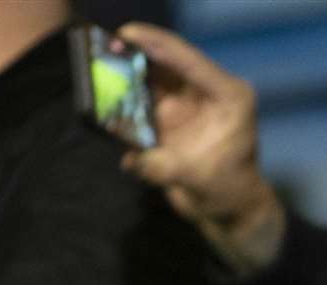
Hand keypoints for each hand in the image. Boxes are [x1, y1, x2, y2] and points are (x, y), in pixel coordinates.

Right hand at [117, 23, 285, 275]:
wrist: (228, 209)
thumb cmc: (226, 191)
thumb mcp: (195, 178)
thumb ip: (162, 165)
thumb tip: (131, 159)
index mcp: (228, 96)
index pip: (189, 60)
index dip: (158, 44)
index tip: (128, 33)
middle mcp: (208, 92)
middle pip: (166, 61)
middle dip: (134, 53)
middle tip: (102, 46)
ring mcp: (187, 101)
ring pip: (149, 77)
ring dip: (124, 74)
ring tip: (98, 68)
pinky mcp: (169, 114)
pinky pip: (140, 98)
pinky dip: (123, 99)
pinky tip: (104, 99)